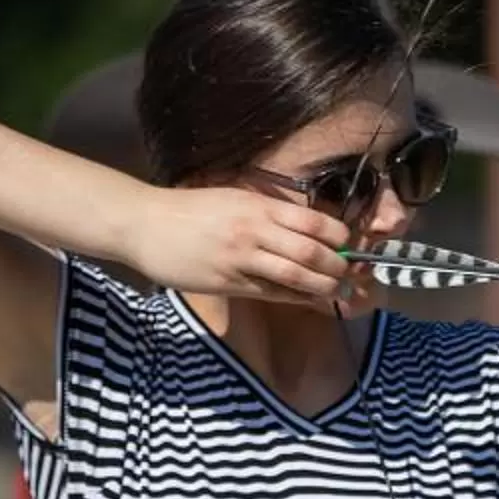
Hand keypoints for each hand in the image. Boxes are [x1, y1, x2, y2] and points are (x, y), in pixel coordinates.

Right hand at [124, 185, 356, 310]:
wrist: (145, 224)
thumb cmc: (190, 210)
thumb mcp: (232, 199)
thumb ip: (267, 212)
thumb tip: (306, 228)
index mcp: (257, 205)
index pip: (312, 221)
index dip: (339, 236)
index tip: (351, 245)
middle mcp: (253, 230)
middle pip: (311, 251)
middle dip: (338, 266)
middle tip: (353, 275)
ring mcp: (240, 259)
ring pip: (294, 276)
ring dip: (323, 287)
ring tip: (340, 292)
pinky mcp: (227, 283)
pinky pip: (270, 293)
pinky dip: (294, 297)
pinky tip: (309, 300)